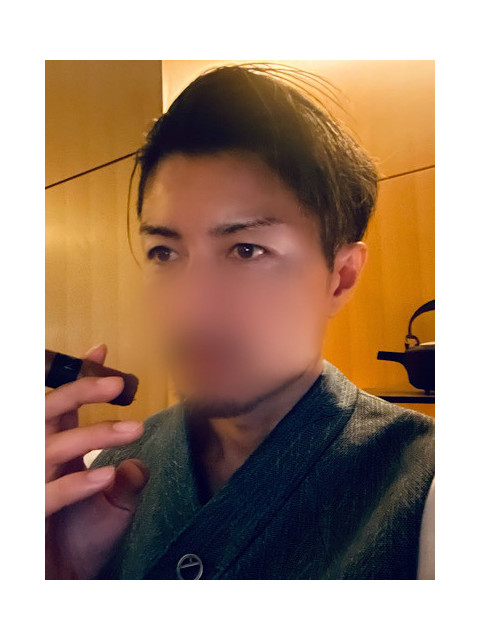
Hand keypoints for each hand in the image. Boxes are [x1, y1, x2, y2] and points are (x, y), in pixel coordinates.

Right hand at [45, 343, 148, 578]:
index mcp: (54, 449)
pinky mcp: (28, 517)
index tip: (101, 351)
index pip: (63, 404)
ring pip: (53, 447)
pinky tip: (105, 475)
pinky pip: (47, 495)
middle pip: (48, 412)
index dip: (79, 375)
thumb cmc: (83, 540)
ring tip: (132, 431)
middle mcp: (38, 459)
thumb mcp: (114, 507)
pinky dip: (76, 483)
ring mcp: (29, 485)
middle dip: (79, 390)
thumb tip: (138, 465)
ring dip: (93, 435)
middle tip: (117, 383)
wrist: (64, 584)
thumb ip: (126, 482)